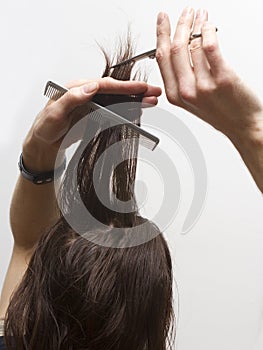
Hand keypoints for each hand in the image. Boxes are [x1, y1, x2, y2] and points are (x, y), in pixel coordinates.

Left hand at [22, 77, 161, 171]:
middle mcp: (87, 94)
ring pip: (117, 100)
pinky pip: (114, 111)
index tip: (140, 88)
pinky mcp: (96, 115)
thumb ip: (70, 100)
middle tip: (154, 92)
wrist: (45, 142)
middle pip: (115, 90)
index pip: (104, 85)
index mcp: (76, 88)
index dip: (123, 86)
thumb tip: (89, 87)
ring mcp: (92, 105)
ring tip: (152, 101)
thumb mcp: (54, 114)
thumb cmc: (45, 127)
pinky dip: (128, 110)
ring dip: (135, 100)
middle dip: (136, 91)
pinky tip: (139, 110)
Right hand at [156, 7, 262, 142]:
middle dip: (179, 24)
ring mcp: (204, 85)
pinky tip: (209, 25)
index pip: (162, 59)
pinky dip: (208, 30)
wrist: (243, 125)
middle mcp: (187, 91)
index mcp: (176, 95)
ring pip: (192, 45)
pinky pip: (210, 47)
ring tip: (201, 16)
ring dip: (196, 24)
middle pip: (175, 49)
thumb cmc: (221, 113)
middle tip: (185, 13)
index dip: (161, 35)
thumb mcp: (193, 101)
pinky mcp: (223, 78)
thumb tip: (182, 49)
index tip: (163, 21)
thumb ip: (183, 79)